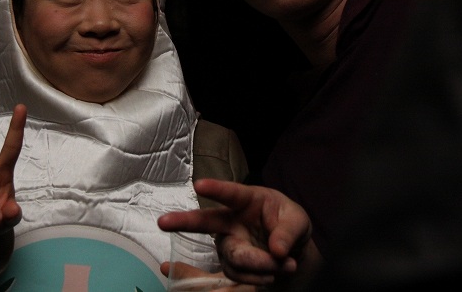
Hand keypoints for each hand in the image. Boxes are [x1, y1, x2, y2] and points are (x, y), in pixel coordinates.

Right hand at [158, 179, 319, 289]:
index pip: (230, 193)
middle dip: (182, 221)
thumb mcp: (298, 221)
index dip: (215, 188)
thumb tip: (277, 250)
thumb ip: (288, 232)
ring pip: (234, 257)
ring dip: (261, 265)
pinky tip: (273, 274)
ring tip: (287, 264)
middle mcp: (231, 221)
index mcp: (247, 200)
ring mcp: (228, 243)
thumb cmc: (289, 224)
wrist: (292, 251)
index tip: (199, 184)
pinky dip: (259, 277)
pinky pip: (237, 275)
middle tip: (162, 222)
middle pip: (205, 221)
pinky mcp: (230, 264)